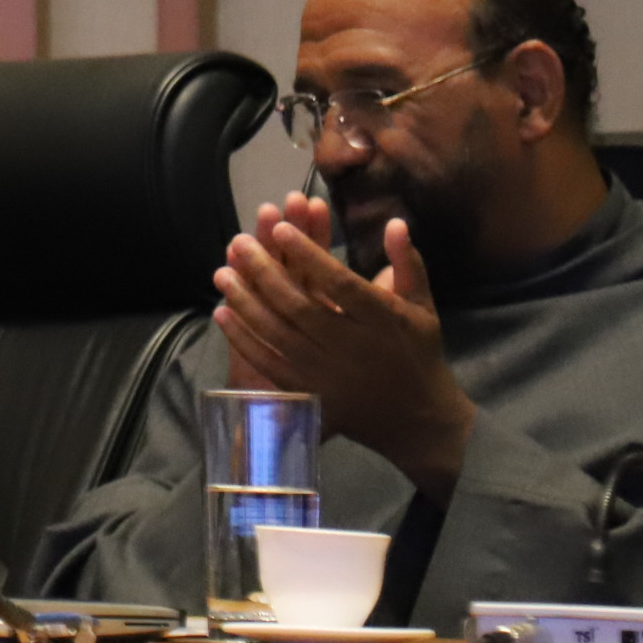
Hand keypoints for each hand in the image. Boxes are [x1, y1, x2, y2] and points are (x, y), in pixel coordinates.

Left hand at [214, 191, 475, 502]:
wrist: (419, 421)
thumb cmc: (419, 353)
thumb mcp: (422, 307)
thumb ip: (407, 263)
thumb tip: (394, 221)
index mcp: (382, 320)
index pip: (339, 282)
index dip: (308, 254)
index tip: (280, 227)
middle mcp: (353, 347)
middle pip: (300, 306)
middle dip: (264, 272)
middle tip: (238, 242)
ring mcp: (329, 374)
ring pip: (279, 334)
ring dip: (245, 302)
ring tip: (221, 272)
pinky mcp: (313, 395)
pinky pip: (271, 364)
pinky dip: (245, 339)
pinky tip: (222, 313)